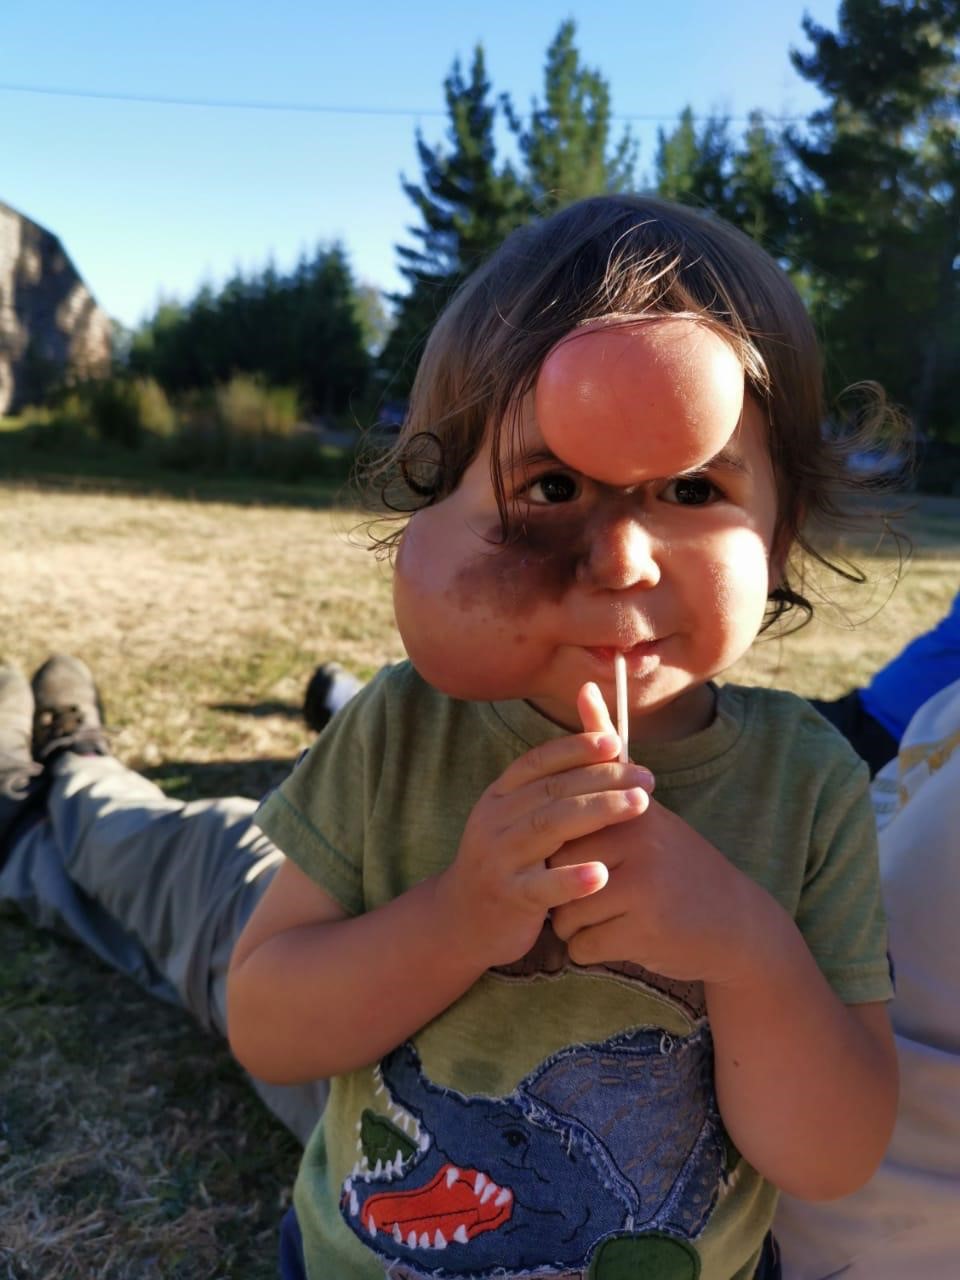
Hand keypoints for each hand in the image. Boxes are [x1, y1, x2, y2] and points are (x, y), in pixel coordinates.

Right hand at [435, 716, 653, 969]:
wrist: (463, 921)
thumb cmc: (508, 863)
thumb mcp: (517, 819)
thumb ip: (550, 786)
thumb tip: (595, 737)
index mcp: (499, 797)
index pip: (537, 762)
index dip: (575, 748)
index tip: (615, 742)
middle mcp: (494, 821)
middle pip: (552, 790)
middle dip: (603, 778)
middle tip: (647, 779)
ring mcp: (498, 858)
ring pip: (550, 827)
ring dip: (599, 811)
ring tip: (640, 805)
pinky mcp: (508, 897)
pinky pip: (542, 885)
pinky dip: (572, 879)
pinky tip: (603, 874)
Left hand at [548, 684, 768, 981]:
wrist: (735, 924)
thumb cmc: (676, 860)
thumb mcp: (644, 802)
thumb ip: (608, 750)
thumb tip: (585, 685)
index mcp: (629, 808)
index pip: (562, 829)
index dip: (572, 849)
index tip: (598, 856)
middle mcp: (635, 840)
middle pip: (556, 871)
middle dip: (572, 888)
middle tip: (612, 888)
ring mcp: (639, 886)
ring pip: (564, 915)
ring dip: (583, 924)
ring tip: (624, 912)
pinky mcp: (641, 930)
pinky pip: (582, 947)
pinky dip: (597, 951)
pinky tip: (630, 937)